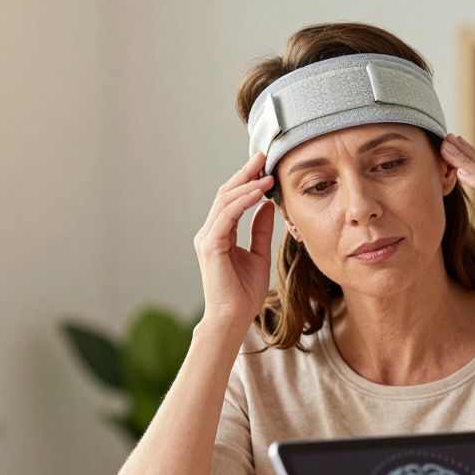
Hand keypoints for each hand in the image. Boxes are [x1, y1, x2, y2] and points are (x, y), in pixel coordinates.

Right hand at [194, 152, 276, 328]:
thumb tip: (266, 205)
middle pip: (225, 194)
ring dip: (246, 185)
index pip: (231, 199)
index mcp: (219, 234)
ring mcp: (207, 238)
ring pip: (224, 201)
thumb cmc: (244, 293)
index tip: (264, 164)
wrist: (233, 318)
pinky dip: (242, 202)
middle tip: (263, 156)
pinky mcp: (210, 246)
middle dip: (245, 174)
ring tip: (266, 173)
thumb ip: (260, 230)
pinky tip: (258, 193)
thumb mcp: (259, 255)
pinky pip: (227, 216)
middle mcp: (209, 233)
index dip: (246, 180)